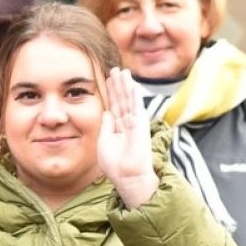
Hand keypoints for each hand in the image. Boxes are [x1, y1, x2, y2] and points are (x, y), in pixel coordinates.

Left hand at [97, 67, 157, 208]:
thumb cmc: (115, 165)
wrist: (127, 176)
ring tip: (121, 70)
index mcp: (118, 129)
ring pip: (129, 99)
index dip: (111, 93)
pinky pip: (136, 105)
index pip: (114, 106)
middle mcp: (127, 124)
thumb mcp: (104, 142)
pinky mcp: (140, 124)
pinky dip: (133, 93)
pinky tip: (130, 82)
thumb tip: (107, 112)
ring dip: (125, 84)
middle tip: (114, 69)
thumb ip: (106, 126)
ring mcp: (135, 123)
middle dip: (118, 85)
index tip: (106, 80)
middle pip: (121, 100)